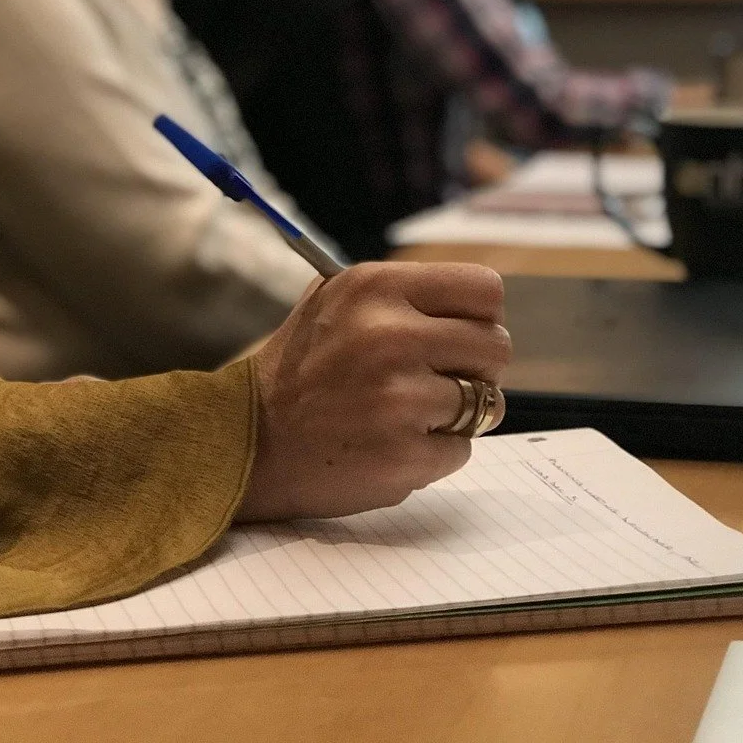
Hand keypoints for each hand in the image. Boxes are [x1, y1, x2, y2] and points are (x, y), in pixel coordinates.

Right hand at [238, 263, 511, 521]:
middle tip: (438, 381)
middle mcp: (389, 336)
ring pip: (486, 402)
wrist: (246, 444)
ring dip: (458, 414)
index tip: (459, 337)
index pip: (484, 290)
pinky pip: (462, 449)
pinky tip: (391, 445)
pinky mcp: (403, 455)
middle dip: (476, 369)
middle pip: (496, 346)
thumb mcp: (334, 301)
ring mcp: (398, 399)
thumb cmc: (300, 370)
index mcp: (375, 289)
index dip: (480, 318)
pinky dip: (435, 453)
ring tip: (409, 415)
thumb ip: (402, 294)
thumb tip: (475, 303)